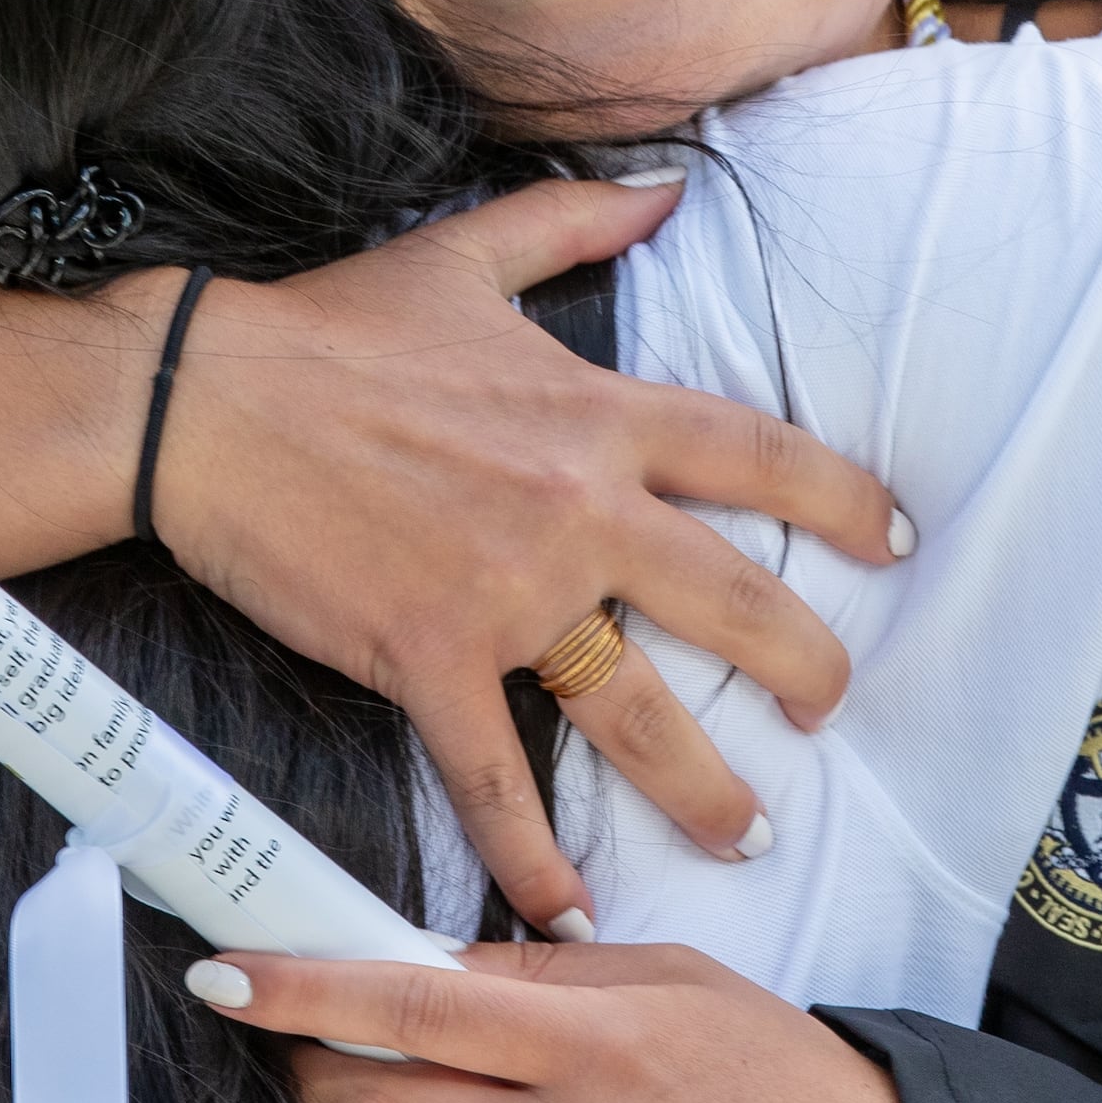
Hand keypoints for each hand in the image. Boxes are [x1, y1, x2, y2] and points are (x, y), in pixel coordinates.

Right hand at [147, 179, 905, 934]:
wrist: (205, 401)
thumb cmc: (331, 328)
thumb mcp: (467, 252)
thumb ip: (577, 221)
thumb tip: (667, 190)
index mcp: (597, 411)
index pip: (760, 456)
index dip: (844, 498)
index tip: (895, 540)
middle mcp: (578, 507)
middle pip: (735, 599)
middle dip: (805, 665)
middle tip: (832, 709)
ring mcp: (508, 591)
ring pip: (640, 708)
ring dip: (704, 787)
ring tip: (752, 836)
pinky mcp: (427, 658)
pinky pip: (495, 777)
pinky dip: (532, 857)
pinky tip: (566, 912)